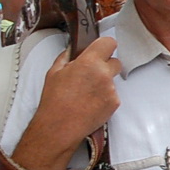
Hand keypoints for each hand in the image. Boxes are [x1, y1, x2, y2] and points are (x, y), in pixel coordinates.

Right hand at [31, 37, 120, 153]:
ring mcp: (111, 89)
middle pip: (115, 61)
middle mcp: (104, 74)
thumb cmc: (55, 100)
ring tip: (85, 93)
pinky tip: (90, 103)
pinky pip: (112, 94)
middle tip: (90, 73)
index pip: (109, 43)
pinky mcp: (114, 103)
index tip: (100, 49)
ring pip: (113, 80)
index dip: (104, 45)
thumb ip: (67, 56)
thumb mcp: (54, 72)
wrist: (59, 126)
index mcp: (89, 62)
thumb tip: (73, 50)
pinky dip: (104, 97)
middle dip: (105, 65)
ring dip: (103, 83)